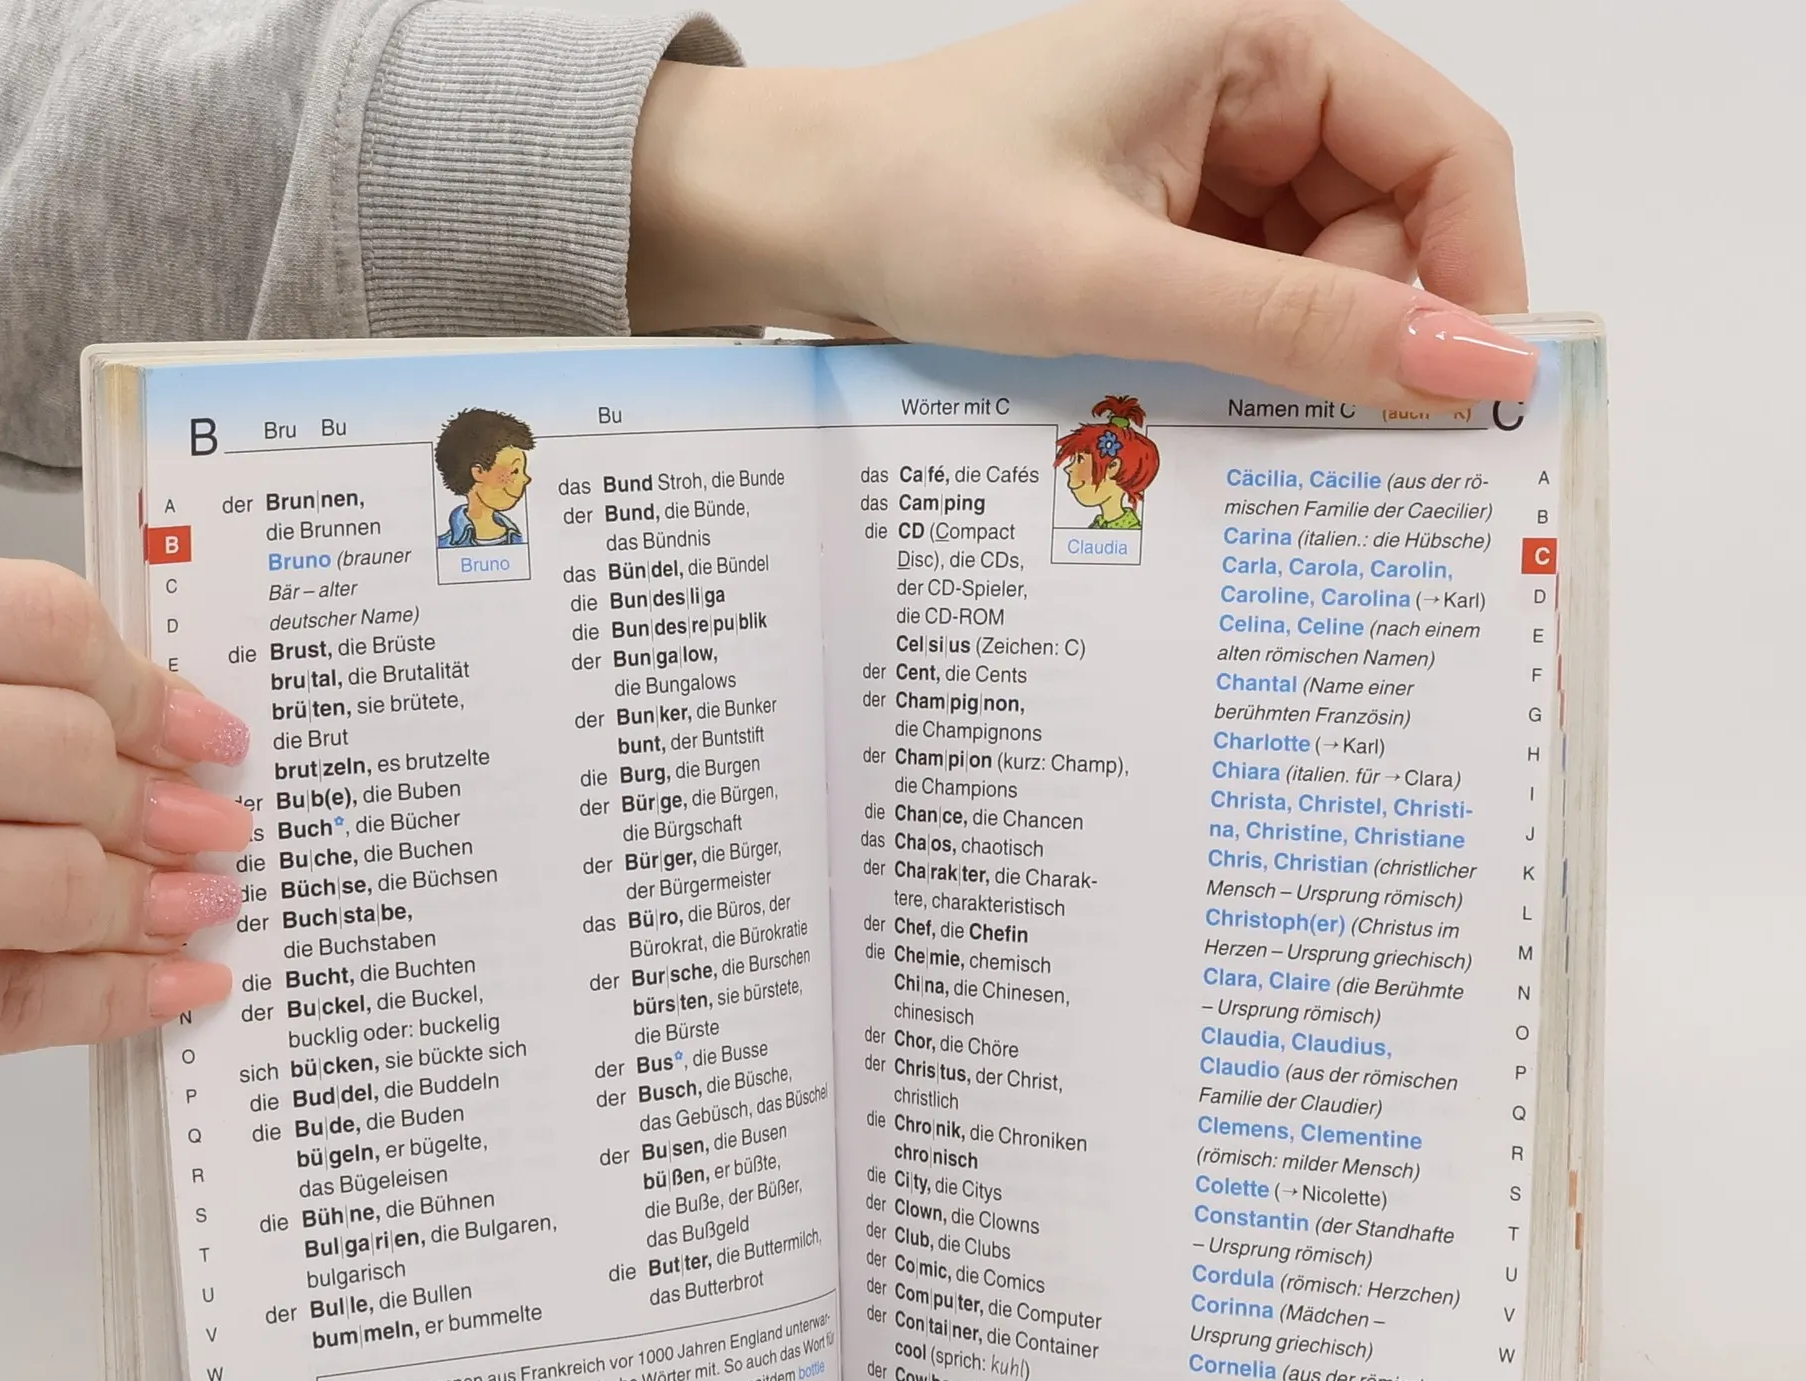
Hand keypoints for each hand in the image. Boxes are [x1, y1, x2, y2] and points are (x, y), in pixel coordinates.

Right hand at [0, 549, 251, 1071]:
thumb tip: (151, 718)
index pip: (34, 626)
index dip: (145, 685)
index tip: (204, 730)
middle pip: (53, 757)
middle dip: (158, 804)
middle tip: (212, 826)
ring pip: (39, 883)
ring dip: (146, 902)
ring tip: (195, 904)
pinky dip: (103, 1001)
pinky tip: (166, 989)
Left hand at [631, 0, 1533, 405]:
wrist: (792, 221)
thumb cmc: (919, 205)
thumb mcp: (1113, 275)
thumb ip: (1291, 325)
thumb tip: (1462, 364)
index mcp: (1264, 44)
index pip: (1447, 150)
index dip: (1477, 274)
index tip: (1469, 400)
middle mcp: (1252, 98)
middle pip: (1394, 229)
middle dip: (1374, 336)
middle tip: (1328, 446)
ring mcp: (1209, 172)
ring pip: (1325, 284)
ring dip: (1301, 364)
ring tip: (1230, 427)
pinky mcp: (1167, 237)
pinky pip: (1253, 309)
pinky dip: (1245, 368)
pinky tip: (1202, 413)